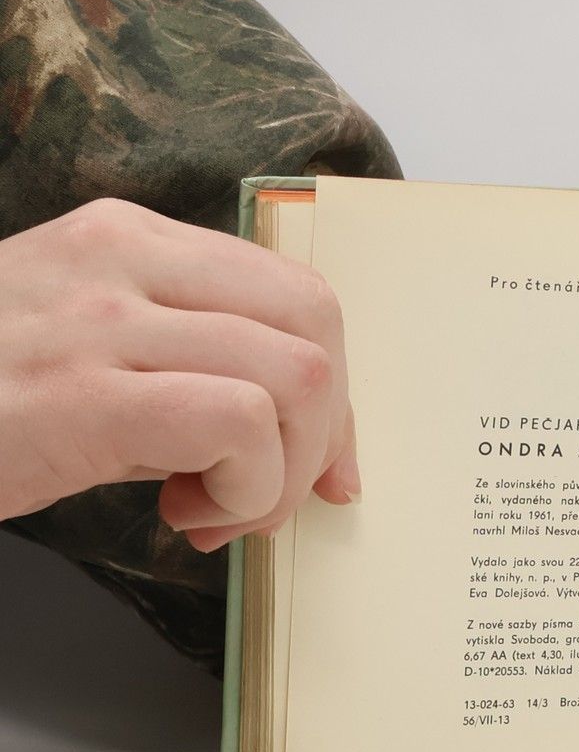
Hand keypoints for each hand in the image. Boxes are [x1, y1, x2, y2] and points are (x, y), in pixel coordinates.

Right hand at [0, 196, 360, 549]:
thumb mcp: (74, 334)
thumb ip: (173, 349)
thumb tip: (299, 430)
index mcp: (127, 237)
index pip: (293, 290)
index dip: (332, 384)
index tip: (320, 457)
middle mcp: (123, 259)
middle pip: (315, 322)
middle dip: (324, 424)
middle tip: (273, 492)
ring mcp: (101, 322)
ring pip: (293, 377)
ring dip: (281, 471)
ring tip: (213, 509)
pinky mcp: (81, 397)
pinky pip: (239, 424)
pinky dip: (246, 488)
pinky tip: (185, 514)